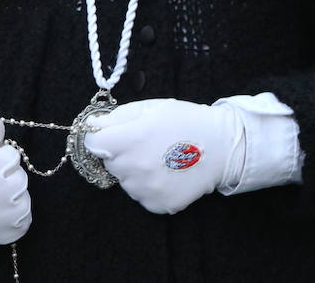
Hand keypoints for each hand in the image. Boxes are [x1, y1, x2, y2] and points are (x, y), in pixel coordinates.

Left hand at [84, 98, 243, 214]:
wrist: (222, 147)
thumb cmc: (186, 121)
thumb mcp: (151, 108)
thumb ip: (118, 117)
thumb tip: (94, 125)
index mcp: (130, 139)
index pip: (93, 142)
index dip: (100, 135)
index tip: (112, 133)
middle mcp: (134, 167)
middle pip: (109, 161)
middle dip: (120, 152)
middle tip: (145, 144)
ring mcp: (146, 190)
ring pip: (124, 180)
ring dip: (134, 170)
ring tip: (159, 158)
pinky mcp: (158, 205)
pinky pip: (141, 195)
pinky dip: (148, 186)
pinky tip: (166, 173)